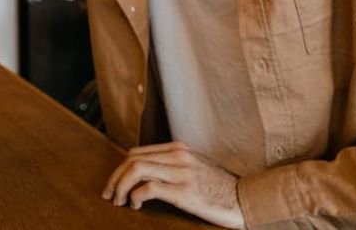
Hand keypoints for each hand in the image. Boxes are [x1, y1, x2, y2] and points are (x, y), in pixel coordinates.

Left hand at [103, 141, 243, 227]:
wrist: (247, 200)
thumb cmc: (220, 189)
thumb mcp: (195, 168)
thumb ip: (172, 165)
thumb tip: (143, 174)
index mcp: (178, 149)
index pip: (136, 152)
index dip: (119, 168)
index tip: (113, 184)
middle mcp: (178, 156)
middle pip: (131, 160)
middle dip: (114, 177)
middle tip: (108, 194)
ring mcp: (181, 172)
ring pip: (136, 170)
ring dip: (120, 186)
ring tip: (118, 201)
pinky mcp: (184, 191)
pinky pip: (148, 188)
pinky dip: (135, 196)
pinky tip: (136, 205)